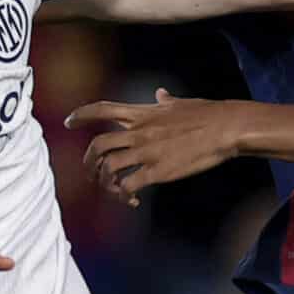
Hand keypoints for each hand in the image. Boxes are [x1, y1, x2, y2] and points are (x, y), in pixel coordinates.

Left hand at [64, 90, 240, 203]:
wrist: (225, 127)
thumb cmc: (207, 113)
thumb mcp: (181, 103)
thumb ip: (166, 101)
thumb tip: (161, 94)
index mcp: (142, 114)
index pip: (102, 109)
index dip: (81, 115)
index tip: (68, 121)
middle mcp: (139, 132)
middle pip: (97, 145)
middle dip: (88, 161)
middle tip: (91, 172)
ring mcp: (147, 152)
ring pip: (108, 167)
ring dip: (104, 182)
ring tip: (113, 190)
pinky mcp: (158, 171)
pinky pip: (129, 185)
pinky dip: (124, 195)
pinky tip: (132, 200)